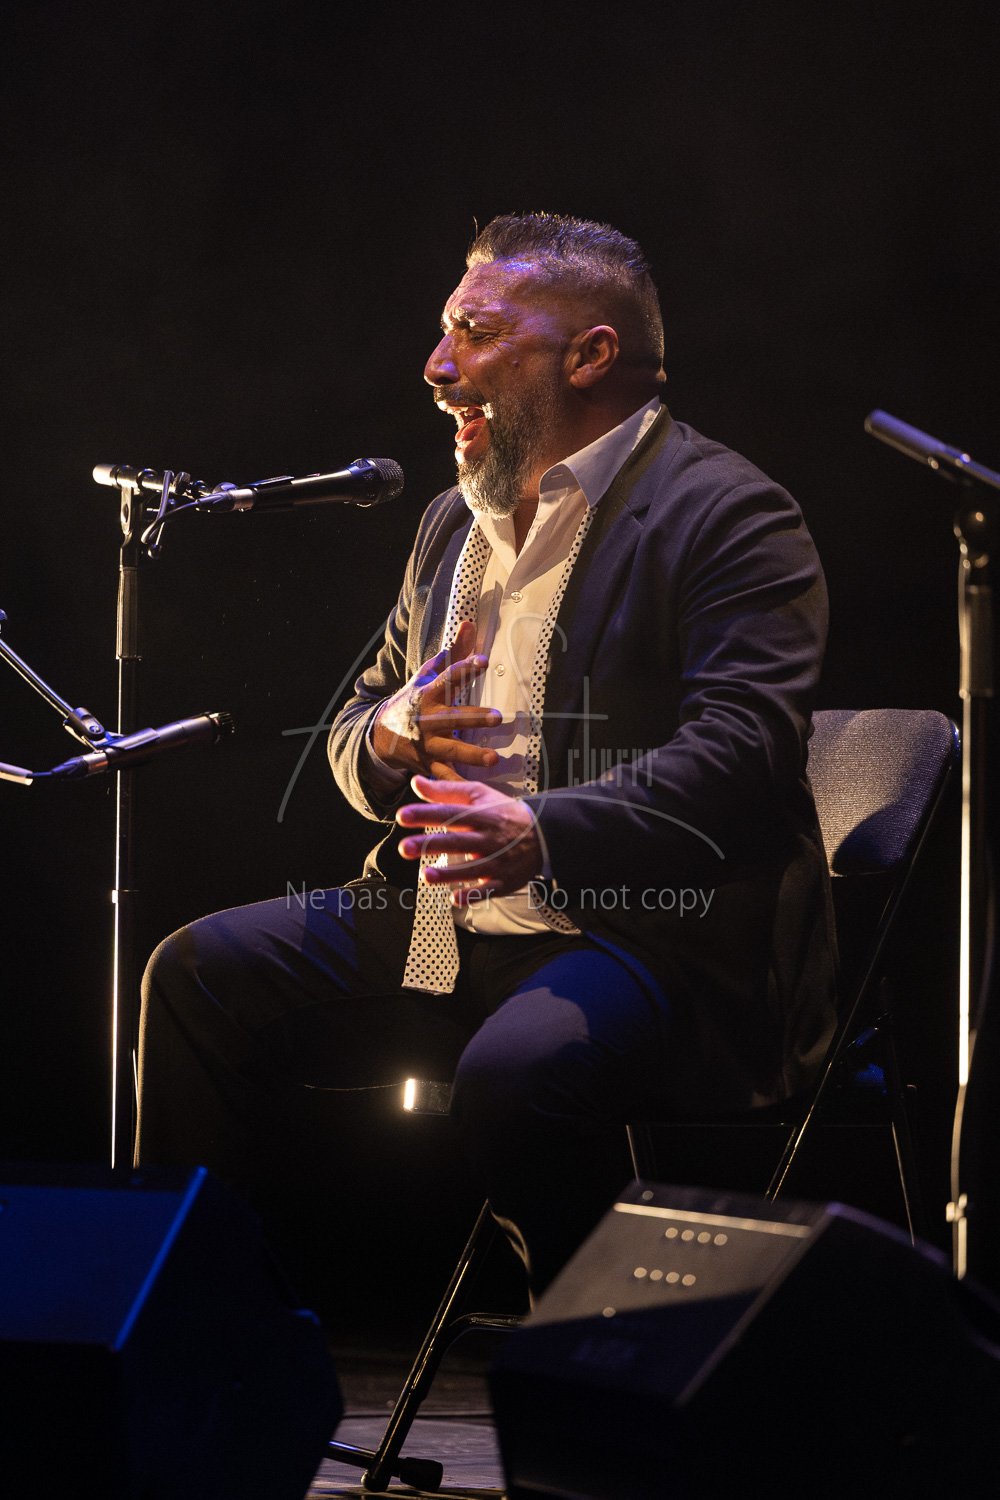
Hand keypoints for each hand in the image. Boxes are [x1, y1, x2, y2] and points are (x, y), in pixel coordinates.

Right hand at [372, 620, 501, 780]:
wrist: (379, 736)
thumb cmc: (412, 702)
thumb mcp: (427, 676)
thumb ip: (453, 653)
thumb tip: (470, 623)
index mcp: (427, 695)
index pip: (447, 678)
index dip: (463, 669)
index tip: (482, 661)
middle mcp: (426, 720)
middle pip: (453, 717)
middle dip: (474, 717)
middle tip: (498, 717)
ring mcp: (426, 745)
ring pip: (451, 750)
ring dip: (471, 755)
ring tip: (493, 759)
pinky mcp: (427, 765)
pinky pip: (444, 777)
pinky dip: (456, 786)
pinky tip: (473, 793)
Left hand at [397, 776, 541, 902]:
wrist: (544, 834)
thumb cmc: (504, 812)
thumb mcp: (479, 795)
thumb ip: (446, 791)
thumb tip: (415, 782)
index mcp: (481, 815)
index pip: (450, 813)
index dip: (426, 814)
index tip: (402, 816)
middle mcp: (489, 839)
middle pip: (458, 841)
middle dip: (430, 845)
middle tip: (404, 848)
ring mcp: (497, 861)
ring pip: (471, 869)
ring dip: (449, 874)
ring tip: (425, 876)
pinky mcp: (504, 881)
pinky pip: (488, 890)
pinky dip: (473, 895)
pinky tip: (454, 898)